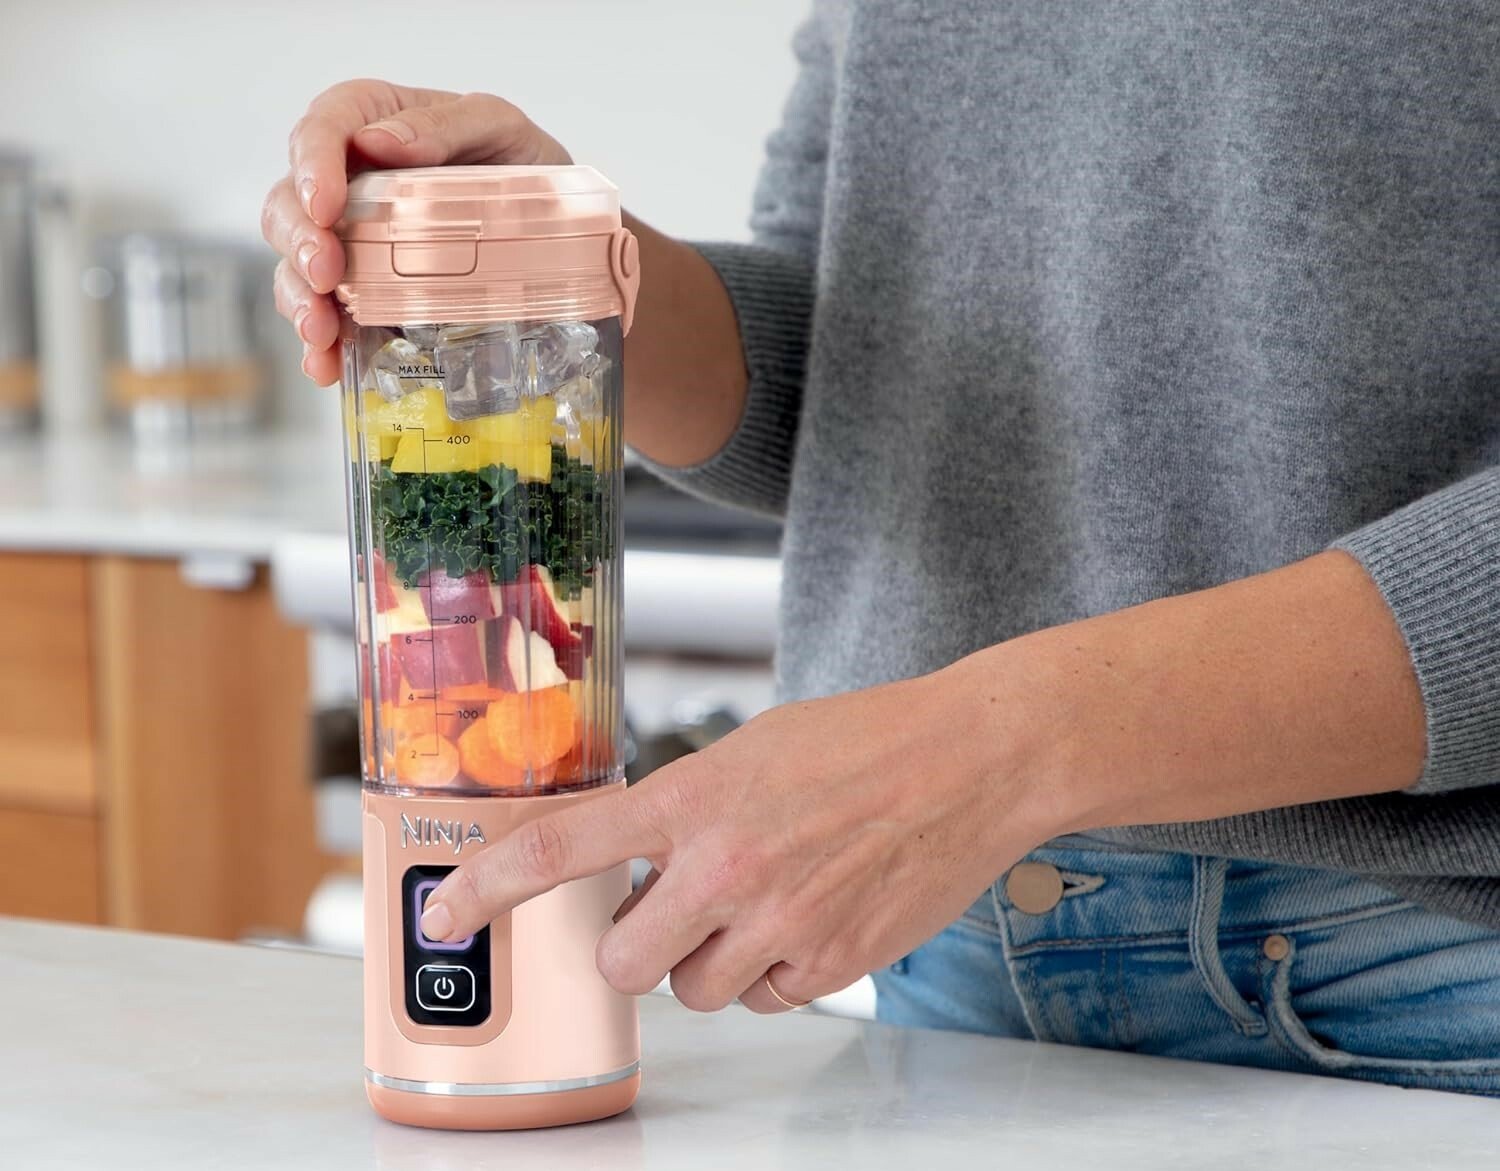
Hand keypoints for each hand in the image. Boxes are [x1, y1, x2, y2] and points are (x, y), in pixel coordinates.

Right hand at [260, 80, 570, 384]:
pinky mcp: (365, 293)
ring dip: (300, 298)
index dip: (311, 165)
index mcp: (370, 124)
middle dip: (300, 241)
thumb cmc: (519, 163)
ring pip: (296, 264)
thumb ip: (446, 123)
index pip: (320, 130)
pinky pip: (328, 316)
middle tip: (326, 273)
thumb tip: (380, 142)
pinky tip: (328, 363)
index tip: (325, 205)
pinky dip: (323, 343)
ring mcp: (351, 241)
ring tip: (321, 330)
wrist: (556, 227)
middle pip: (290, 204)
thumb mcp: (500, 128)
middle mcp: (347, 182)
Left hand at [419, 663, 1053, 1012]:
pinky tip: (809, 918)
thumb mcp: (751, 749)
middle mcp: (722, 866)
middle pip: (620, 962)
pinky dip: (773, 973)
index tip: (447, 919)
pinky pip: (765, 999)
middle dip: (634, 946)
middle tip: (671, 910)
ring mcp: (777, 921)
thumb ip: (684, 806)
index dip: (485, 891)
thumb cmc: (865, 740)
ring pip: (692, 991)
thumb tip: (636, 861)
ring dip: (709, 962)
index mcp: (692, 796)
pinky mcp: (829, 963)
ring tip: (762, 903)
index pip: (559, 850)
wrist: (971, 761)